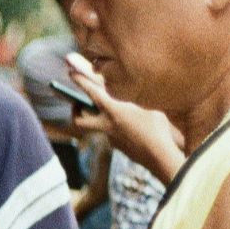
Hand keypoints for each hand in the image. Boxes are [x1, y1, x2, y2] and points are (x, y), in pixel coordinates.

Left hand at [66, 52, 185, 183]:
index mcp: (113, 111)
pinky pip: (112, 133)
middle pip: (79, 120)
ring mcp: (110, 138)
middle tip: (78, 103)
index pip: (91, 93)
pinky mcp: (117, 146)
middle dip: (75, 111)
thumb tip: (124, 95)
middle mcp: (106, 125)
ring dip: (99, 118)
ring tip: (112, 110)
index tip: (71, 73)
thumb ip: (132, 99)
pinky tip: (130, 125)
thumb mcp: (146, 106)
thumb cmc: (156, 128)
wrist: (158, 155)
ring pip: (97, 126)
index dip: (80, 81)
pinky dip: (116, 127)